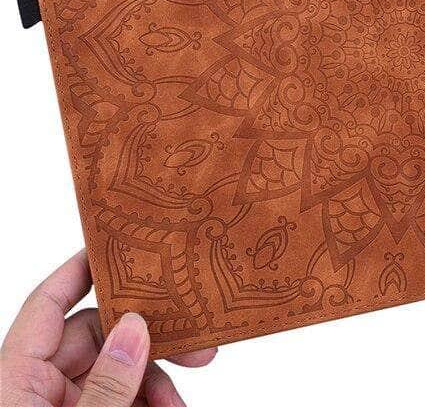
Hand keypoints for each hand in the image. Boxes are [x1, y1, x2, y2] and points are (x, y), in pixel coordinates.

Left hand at [1, 250, 216, 405]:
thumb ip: (106, 385)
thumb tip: (135, 327)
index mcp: (12, 380)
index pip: (48, 304)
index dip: (83, 267)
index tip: (127, 244)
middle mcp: (34, 388)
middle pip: (98, 335)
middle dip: (149, 340)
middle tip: (198, 342)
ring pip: (117, 370)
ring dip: (155, 382)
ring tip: (181, 406)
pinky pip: (119, 400)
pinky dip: (147, 403)